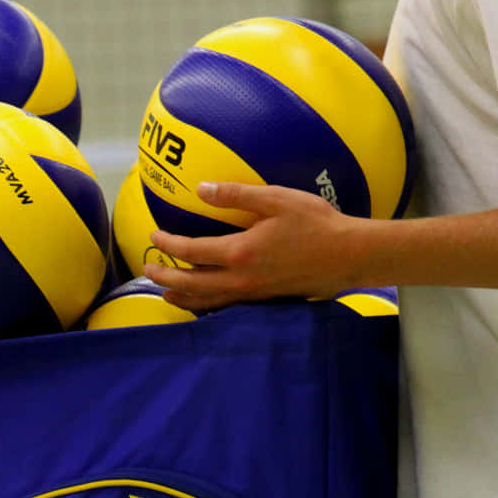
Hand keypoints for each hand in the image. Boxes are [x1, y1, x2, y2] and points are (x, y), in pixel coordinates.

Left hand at [143, 181, 368, 310]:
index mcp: (240, 252)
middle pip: (190, 283)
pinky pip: (226, 308)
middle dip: (164, 277)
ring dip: (182, 296)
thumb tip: (201, 189)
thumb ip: (236, 196)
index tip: (154, 236)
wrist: (350, 256)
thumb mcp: (276, 199)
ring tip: (165, 293)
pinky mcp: (265, 301)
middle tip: (147, 270)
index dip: (167, 244)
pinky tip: (202, 303)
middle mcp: (241, 278)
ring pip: (206, 301)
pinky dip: (206, 306)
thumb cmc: (316, 224)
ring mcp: (253, 294)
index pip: (191, 251)